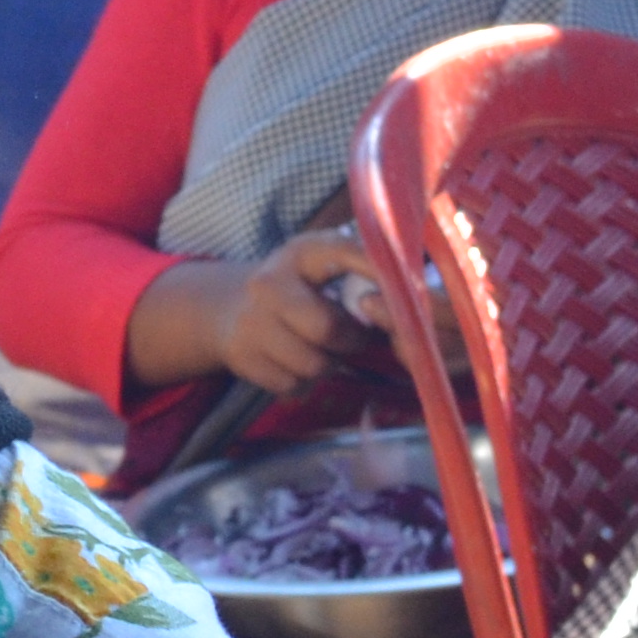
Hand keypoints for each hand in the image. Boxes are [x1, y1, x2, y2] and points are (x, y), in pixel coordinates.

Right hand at [126, 227, 387, 400]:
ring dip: (327, 364)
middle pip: (326, 328)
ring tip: (322, 351)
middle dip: (349, 340)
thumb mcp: (323, 261)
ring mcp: (249, 323)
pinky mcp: (241, 358)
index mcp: (299, 253)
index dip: (376, 276)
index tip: (399, 296)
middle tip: (353, 338)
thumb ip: (363, 267)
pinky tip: (298, 364)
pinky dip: (303, 382)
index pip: (345, 256)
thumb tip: (408, 292)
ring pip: (311, 364)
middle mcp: (267, 284)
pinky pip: (291, 385)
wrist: (228, 309)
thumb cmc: (296, 286)